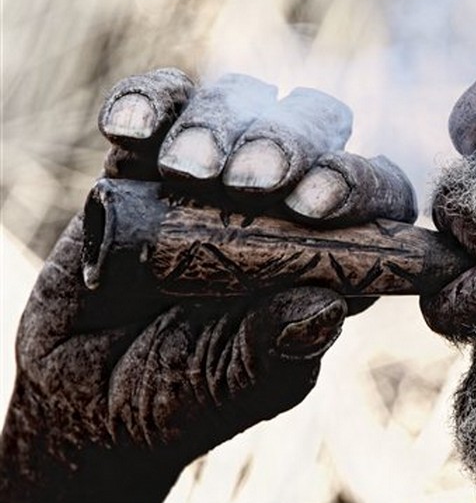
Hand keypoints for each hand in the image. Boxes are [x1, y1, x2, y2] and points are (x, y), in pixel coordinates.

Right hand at [1, 68, 415, 502]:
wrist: (73, 400)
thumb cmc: (171, 401)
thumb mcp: (226, 389)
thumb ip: (276, 351)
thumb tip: (330, 306)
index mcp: (327, 256)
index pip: (376, 197)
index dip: (360, 187)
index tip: (317, 204)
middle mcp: (281, 205)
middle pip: (317, 130)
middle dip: (291, 142)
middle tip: (254, 178)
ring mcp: (215, 176)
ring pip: (244, 101)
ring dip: (220, 123)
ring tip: (186, 169)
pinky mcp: (147, 161)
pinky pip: (161, 105)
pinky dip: (149, 103)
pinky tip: (128, 131)